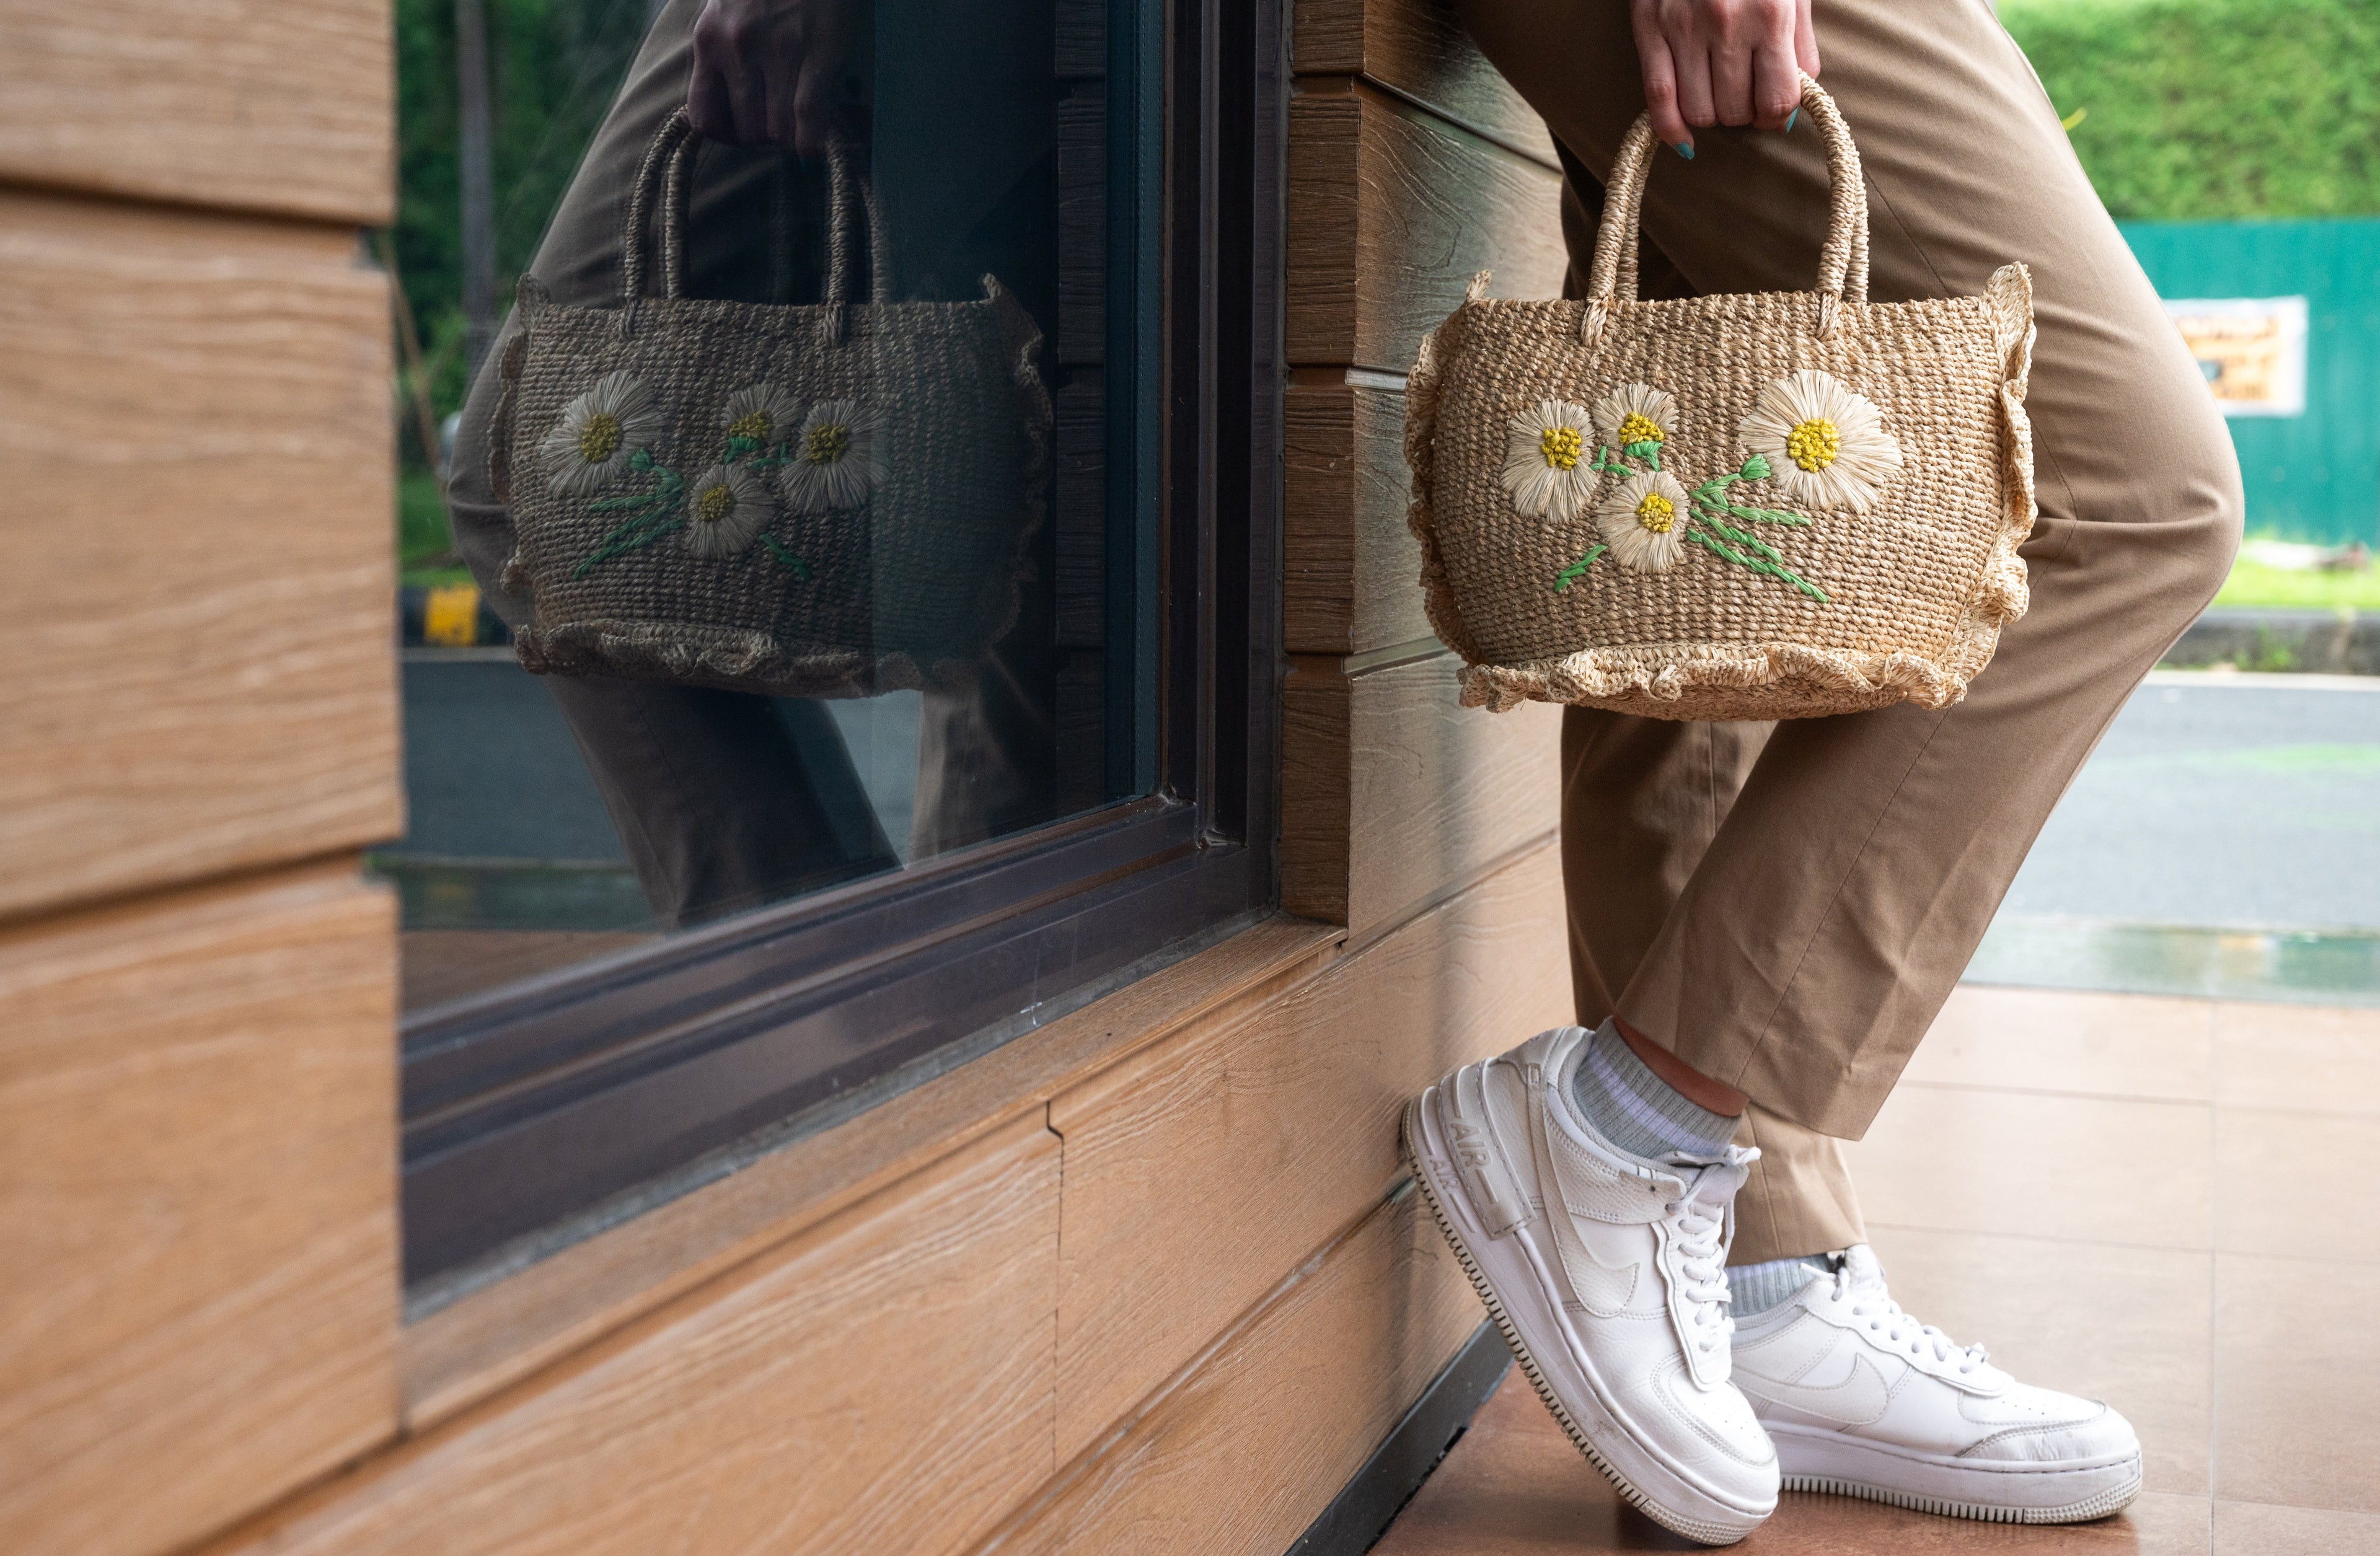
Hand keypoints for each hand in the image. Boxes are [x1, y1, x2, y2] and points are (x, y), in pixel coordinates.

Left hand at [687, 0, 868, 155]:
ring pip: (777, 130)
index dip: (727, 137)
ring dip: (790, 136)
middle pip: (747, 131)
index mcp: (709, 40)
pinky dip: (811, 140)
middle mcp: (737, 49)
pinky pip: (807, 117)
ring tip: (801, 124)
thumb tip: (735, 107)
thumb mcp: (728, 11)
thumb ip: (723, 52)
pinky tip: (813, 147)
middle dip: (766, 137)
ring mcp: (778, 52)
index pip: (705, 119)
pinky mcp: (817, 52)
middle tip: (781, 125)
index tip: (744, 135)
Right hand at [1629, 0, 1817, 155]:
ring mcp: (1683, 28)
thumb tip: (1787, 112)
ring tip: (1714, 94)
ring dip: (1709, 115)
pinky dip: (1670, 128)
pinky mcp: (1649, 27)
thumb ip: (1798, 50)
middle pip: (1736, 111)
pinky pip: (1657, 97)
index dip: (1775, 116)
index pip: (1777, 100)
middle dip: (1742, 113)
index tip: (1770, 111)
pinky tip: (1682, 139)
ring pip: (1699, 111)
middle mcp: (1727, 24)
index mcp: (1771, 15)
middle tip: (1741, 95)